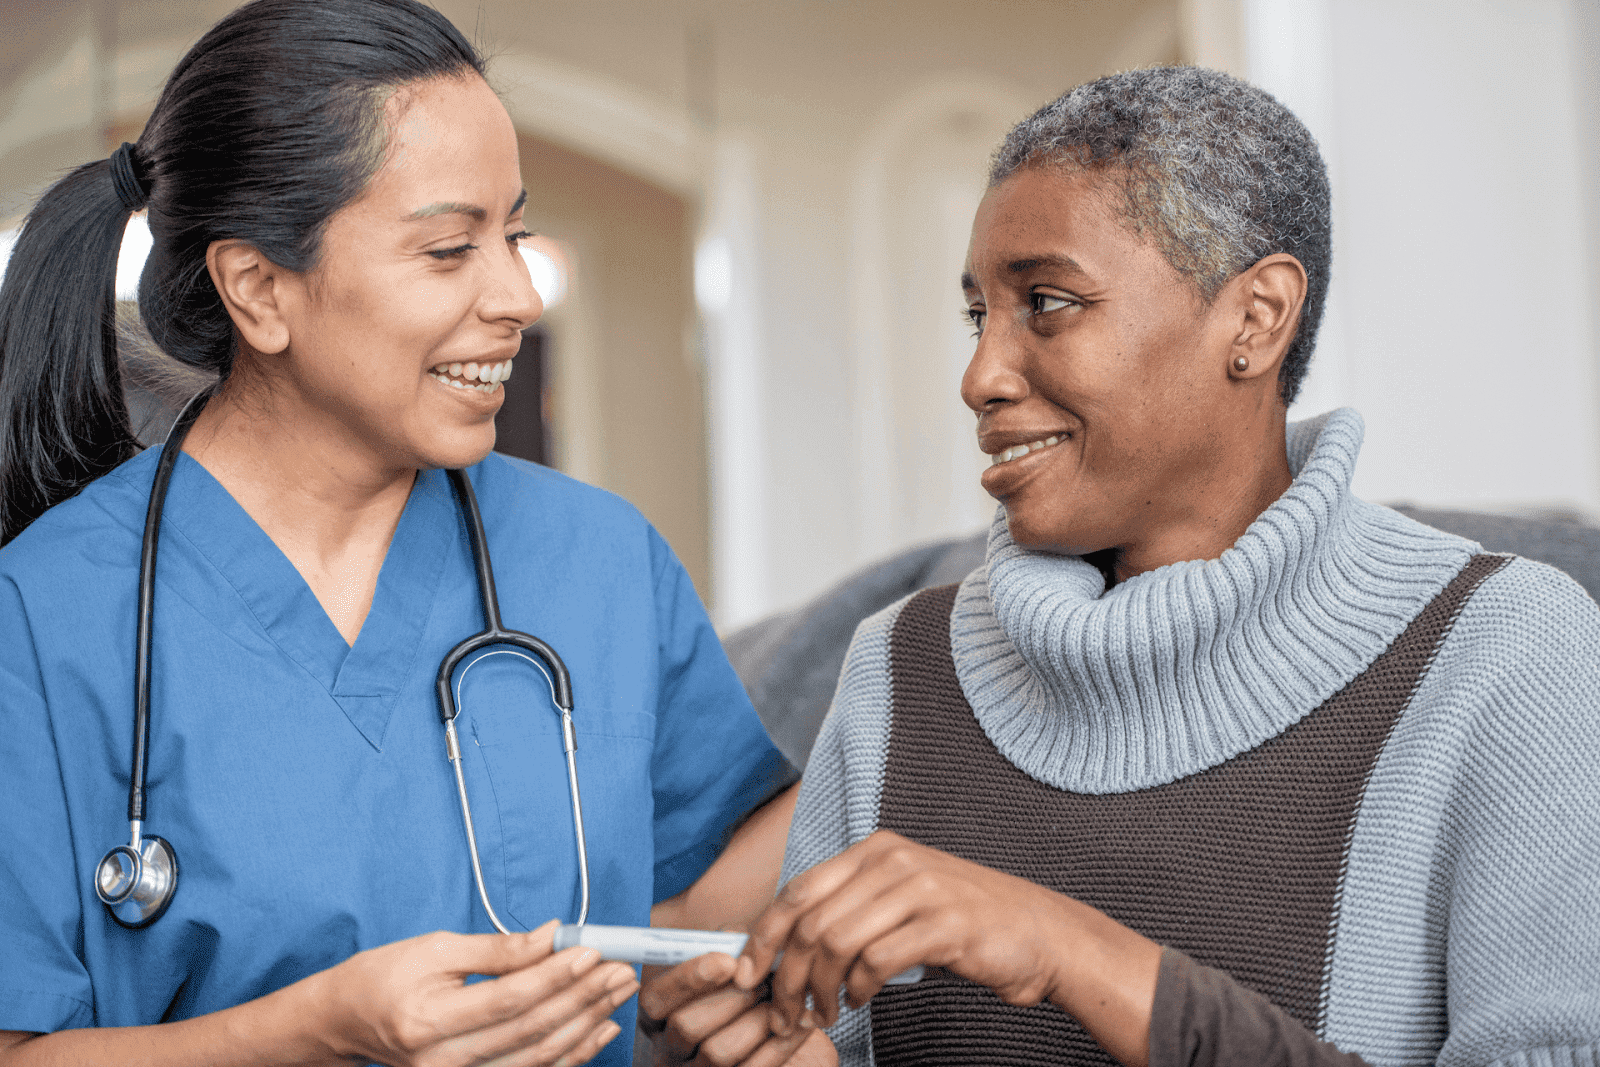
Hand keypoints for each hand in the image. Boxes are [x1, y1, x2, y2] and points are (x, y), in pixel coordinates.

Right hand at [315, 919, 637, 1066]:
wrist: (348, 1021)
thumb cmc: (386, 976)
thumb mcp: (435, 949)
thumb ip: (497, 949)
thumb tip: (552, 936)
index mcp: (427, 1021)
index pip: (508, 999)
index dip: (555, 976)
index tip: (591, 950)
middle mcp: (443, 1061)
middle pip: (530, 1030)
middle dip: (583, 997)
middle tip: (621, 969)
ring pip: (539, 1057)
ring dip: (587, 1023)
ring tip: (619, 992)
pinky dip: (573, 1053)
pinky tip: (600, 1027)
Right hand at [638, 953, 834, 1066]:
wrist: (766, 1026)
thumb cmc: (739, 990)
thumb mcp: (727, 965)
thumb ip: (727, 947)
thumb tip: (736, 937)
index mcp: (658, 1014)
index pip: (654, 998)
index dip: (687, 978)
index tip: (728, 960)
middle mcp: (670, 1047)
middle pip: (685, 1027)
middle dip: (729, 999)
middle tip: (761, 981)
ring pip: (718, 1053)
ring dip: (755, 1021)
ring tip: (779, 1000)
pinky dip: (782, 1046)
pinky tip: (803, 1022)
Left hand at [730, 830, 1159, 1066]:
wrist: (1042, 934)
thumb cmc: (965, 924)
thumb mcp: (901, 901)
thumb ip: (852, 911)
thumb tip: (788, 946)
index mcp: (875, 850)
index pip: (797, 890)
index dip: (763, 935)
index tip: (746, 973)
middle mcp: (892, 860)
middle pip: (809, 920)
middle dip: (786, 975)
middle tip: (785, 1013)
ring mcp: (919, 888)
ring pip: (835, 942)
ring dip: (820, 990)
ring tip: (825, 1014)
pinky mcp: (943, 924)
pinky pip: (876, 960)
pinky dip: (857, 990)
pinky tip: (861, 1001)